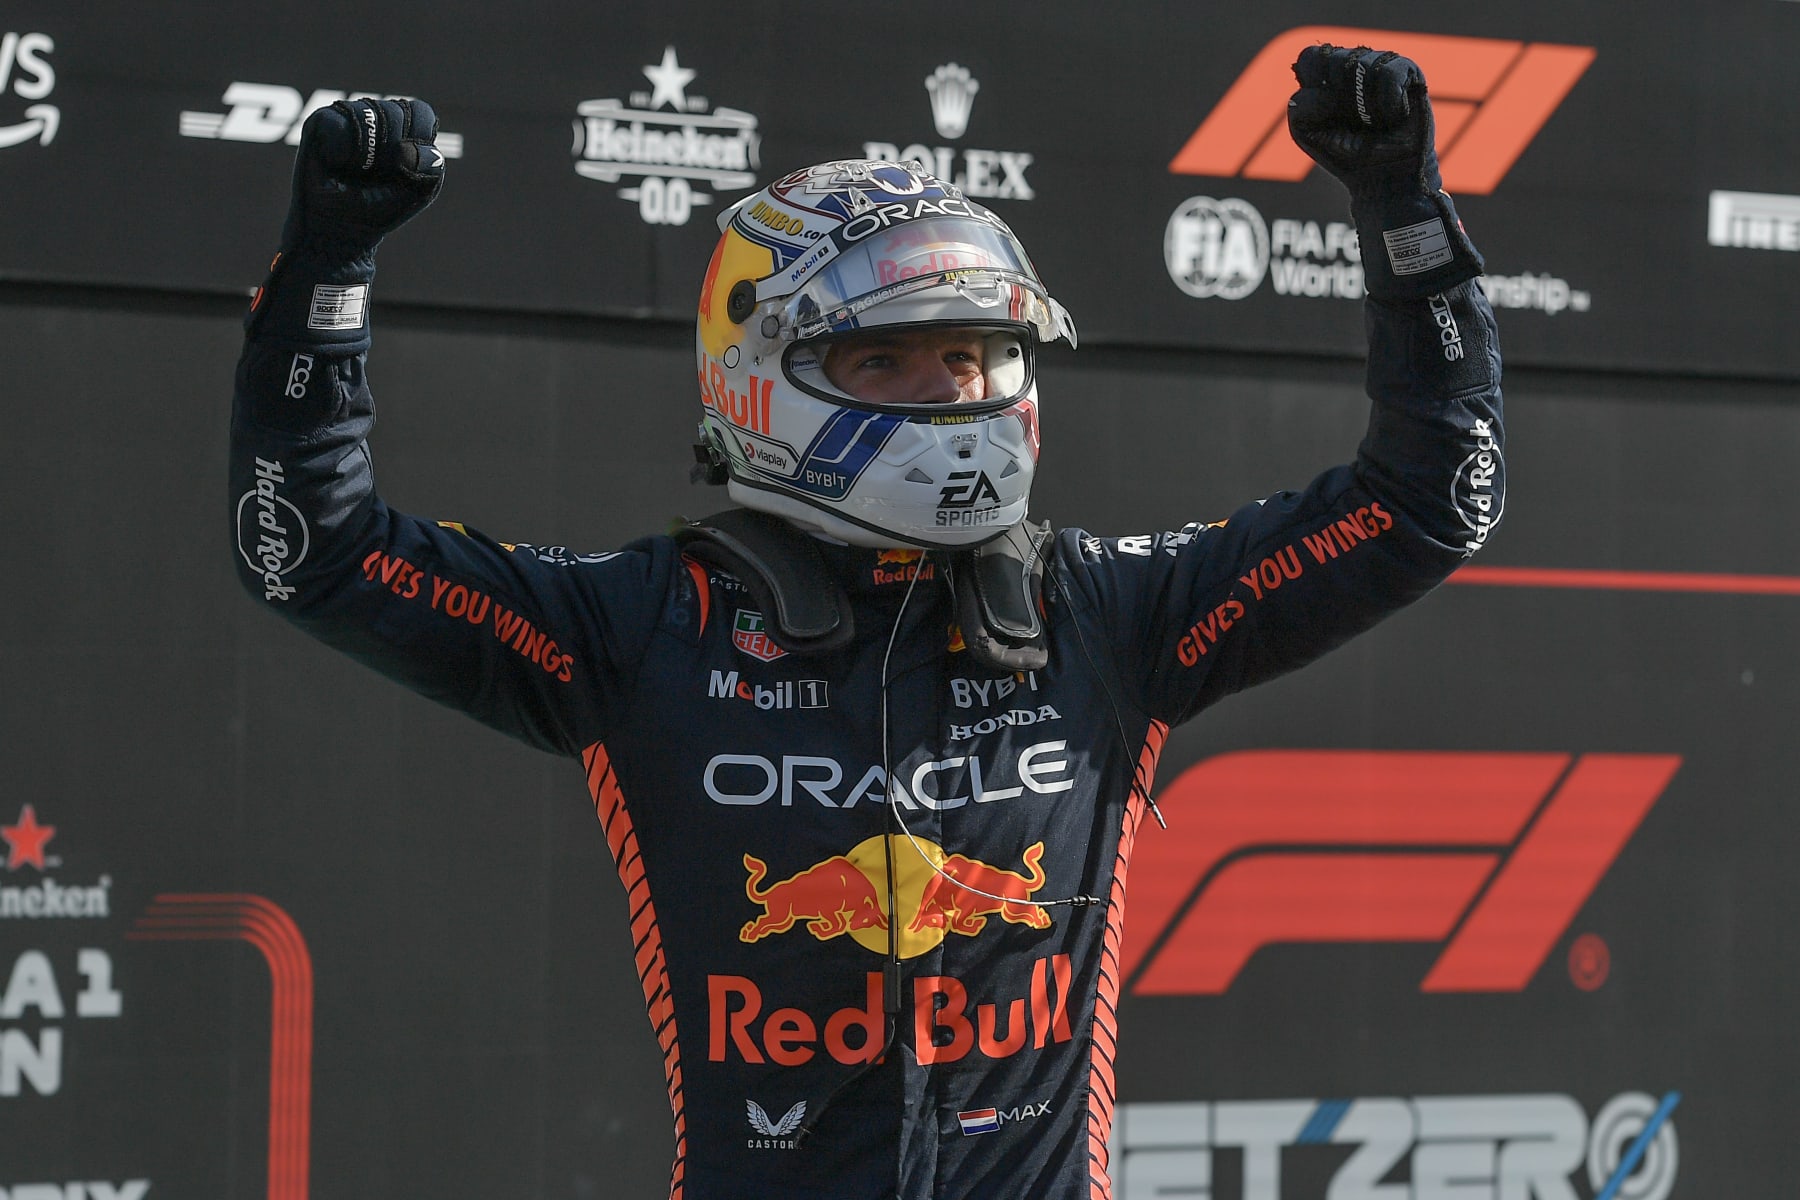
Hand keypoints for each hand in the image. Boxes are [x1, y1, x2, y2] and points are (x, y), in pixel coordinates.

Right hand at [280, 98, 444, 256]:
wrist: (340, 228)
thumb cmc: (378, 208)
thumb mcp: (417, 193)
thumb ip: (429, 168)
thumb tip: (415, 148)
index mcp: (405, 133)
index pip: (420, 112)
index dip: (418, 136)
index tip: (405, 165)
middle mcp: (377, 121)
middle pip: (397, 110)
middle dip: (393, 147)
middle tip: (378, 172)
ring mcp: (349, 118)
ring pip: (368, 112)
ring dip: (367, 149)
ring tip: (357, 169)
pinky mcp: (320, 122)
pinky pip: (337, 121)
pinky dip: (340, 147)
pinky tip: (336, 162)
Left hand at [1286, 45, 1480, 299]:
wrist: (1383, 179)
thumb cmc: (1346, 155)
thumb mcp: (1307, 133)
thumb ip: (1299, 105)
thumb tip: (1316, 87)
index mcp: (1327, 78)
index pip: (1311, 57)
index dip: (1314, 85)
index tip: (1324, 115)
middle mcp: (1355, 67)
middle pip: (1335, 59)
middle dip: (1337, 98)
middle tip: (1352, 122)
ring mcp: (1383, 68)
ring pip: (1362, 62)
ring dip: (1362, 103)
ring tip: (1373, 122)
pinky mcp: (1411, 75)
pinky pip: (1391, 72)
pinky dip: (1387, 100)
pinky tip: (1392, 117)